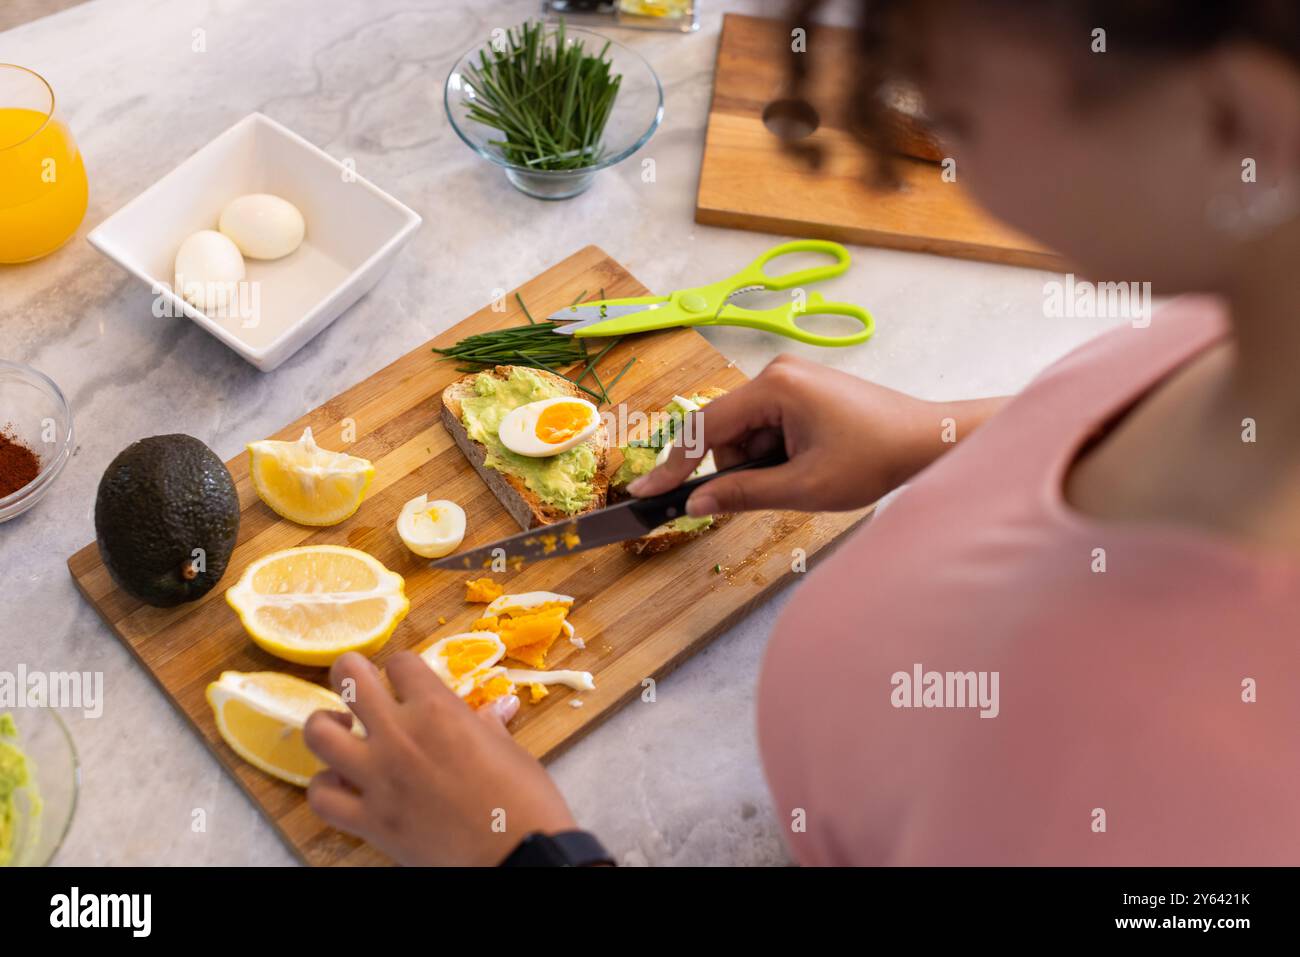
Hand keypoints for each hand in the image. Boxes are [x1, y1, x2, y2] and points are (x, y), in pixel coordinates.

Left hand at [303, 651, 576, 865]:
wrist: (517, 855)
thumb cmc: (523, 798)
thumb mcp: (509, 749)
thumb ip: (488, 725)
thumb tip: (498, 709)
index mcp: (437, 709)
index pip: (400, 663)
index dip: (404, 669)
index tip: (409, 681)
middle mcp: (398, 735)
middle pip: (348, 678)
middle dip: (350, 672)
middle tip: (358, 683)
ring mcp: (377, 778)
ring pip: (318, 734)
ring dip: (326, 726)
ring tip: (342, 731)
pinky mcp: (368, 820)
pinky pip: (321, 796)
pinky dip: (325, 786)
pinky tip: (342, 783)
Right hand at [627, 354, 1005, 514]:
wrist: (929, 441)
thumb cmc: (875, 458)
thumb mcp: (803, 487)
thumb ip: (742, 494)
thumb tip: (695, 505)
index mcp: (774, 386)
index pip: (704, 427)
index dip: (674, 464)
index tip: (645, 491)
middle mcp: (777, 373)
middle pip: (725, 432)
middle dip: (742, 468)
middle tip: (782, 488)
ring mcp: (791, 379)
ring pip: (747, 435)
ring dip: (763, 464)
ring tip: (806, 476)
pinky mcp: (803, 391)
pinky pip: (768, 429)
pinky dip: (778, 455)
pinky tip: (809, 464)